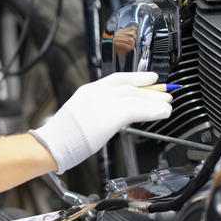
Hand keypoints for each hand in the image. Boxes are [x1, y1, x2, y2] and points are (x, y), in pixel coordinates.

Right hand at [29, 72, 172, 173]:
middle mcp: (96, 93)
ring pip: (135, 96)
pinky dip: (152, 111)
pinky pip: (137, 110)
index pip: (117, 79)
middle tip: (165, 92)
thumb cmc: (62, 136)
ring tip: (168, 104)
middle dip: (150, 89)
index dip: (137, 77)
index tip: (150, 77)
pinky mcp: (110, 116)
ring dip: (155, 100)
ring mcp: (102, 103)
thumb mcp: (78, 115)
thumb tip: (111, 116)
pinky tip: (162, 113)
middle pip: (129, 86)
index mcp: (87, 91)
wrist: (52, 143)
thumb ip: (96, 111)